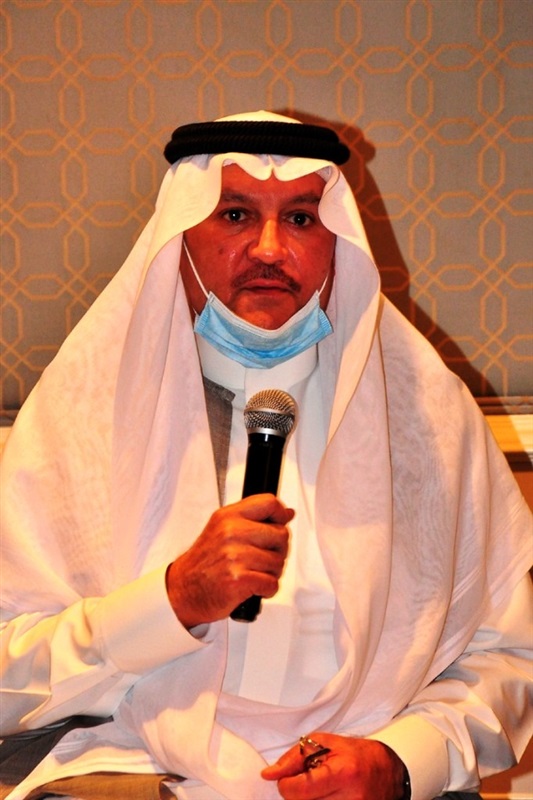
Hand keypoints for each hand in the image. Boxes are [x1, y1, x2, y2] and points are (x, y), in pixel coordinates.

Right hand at [166, 494, 293, 627]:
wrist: (182, 590)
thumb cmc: (204, 562)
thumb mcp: (221, 529)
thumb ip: (253, 519)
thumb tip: (286, 514)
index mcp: (228, 516)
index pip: (268, 503)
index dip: (280, 514)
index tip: (281, 523)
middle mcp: (231, 533)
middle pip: (280, 534)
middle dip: (278, 550)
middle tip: (263, 558)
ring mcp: (234, 556)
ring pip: (278, 561)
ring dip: (272, 572)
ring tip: (254, 573)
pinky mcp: (238, 579)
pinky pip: (272, 583)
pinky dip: (267, 589)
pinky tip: (253, 587)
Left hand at [261, 733, 407, 798]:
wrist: (389, 773)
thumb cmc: (357, 754)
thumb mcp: (325, 744)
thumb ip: (294, 758)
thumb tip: (269, 774)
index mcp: (343, 773)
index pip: (299, 789)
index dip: (286, 784)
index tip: (287, 779)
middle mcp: (350, 798)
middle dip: (296, 793)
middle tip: (305, 781)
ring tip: (319, 788)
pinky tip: (326, 796)